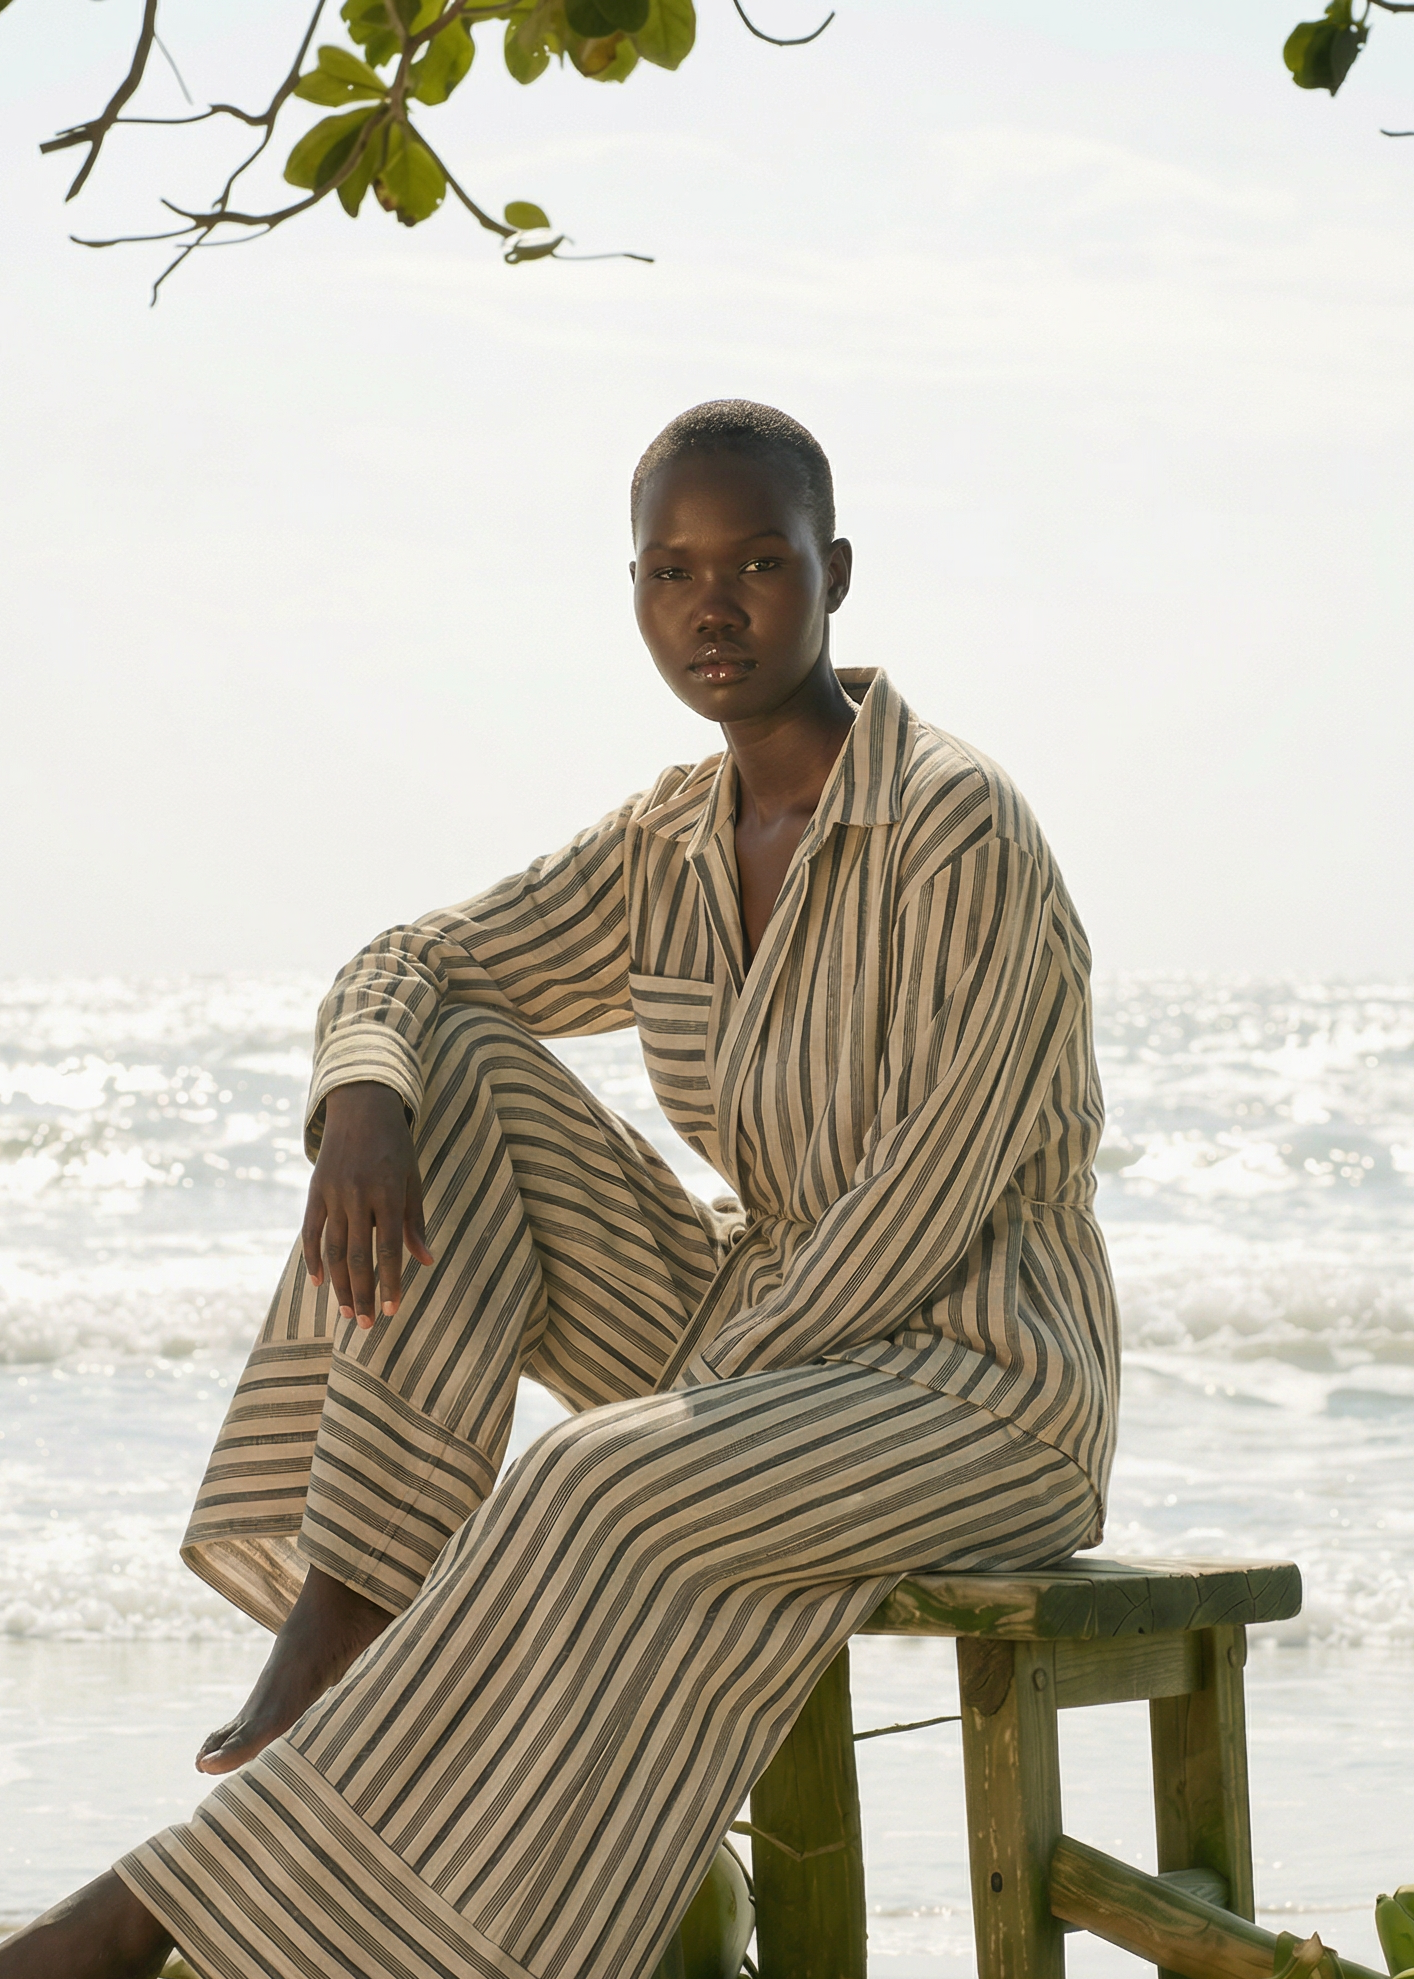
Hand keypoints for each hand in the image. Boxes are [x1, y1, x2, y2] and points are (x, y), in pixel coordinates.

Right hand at [301, 1082, 434, 1327]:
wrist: (360, 1108)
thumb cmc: (395, 1147)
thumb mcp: (412, 1179)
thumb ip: (415, 1221)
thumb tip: (426, 1261)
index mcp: (387, 1193)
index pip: (389, 1249)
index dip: (390, 1282)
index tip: (394, 1310)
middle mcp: (357, 1196)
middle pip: (358, 1256)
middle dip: (363, 1293)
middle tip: (367, 1324)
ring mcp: (333, 1194)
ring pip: (334, 1250)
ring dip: (340, 1285)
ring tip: (347, 1312)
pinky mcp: (315, 1191)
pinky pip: (311, 1231)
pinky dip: (314, 1258)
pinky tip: (319, 1282)